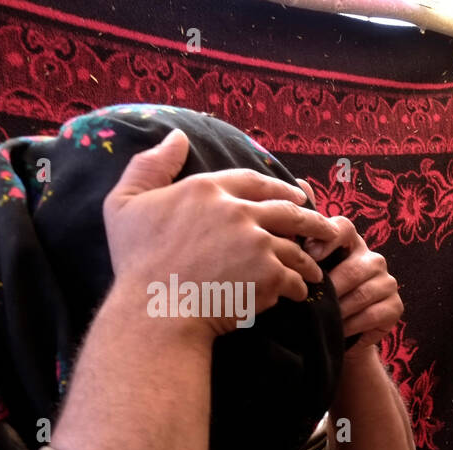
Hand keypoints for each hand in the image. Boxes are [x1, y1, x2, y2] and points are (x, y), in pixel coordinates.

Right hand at [103, 129, 338, 337]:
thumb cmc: (136, 262)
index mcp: (207, 189)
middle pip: (288, 211)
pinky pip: (295, 279)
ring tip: (314, 271)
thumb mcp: (125, 203)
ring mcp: (258, 243)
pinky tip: (298, 293)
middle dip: (312, 220)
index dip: (280, 187)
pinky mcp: (271, 274)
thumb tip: (177, 136)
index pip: (254, 181)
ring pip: (296, 248)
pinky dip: (299, 287)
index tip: (297, 195)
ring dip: (308, 261)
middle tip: (326, 229)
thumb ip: (151, 166)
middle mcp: (238, 211)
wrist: (156, 311)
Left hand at [298, 207, 402, 352]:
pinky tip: (340, 330)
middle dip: (332, 287)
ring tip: (324, 319)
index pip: (344, 228)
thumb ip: (302, 228)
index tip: (311, 256)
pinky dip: (355, 324)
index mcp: (349, 242)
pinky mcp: (395, 306)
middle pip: (356, 267)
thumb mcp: (304, 263)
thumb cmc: (317, 293)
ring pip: (365, 293)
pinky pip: (376, 313)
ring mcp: (387, 282)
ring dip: (341, 309)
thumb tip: (301, 183)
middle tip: (312, 300)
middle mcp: (372, 257)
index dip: (328, 239)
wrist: (336, 331)